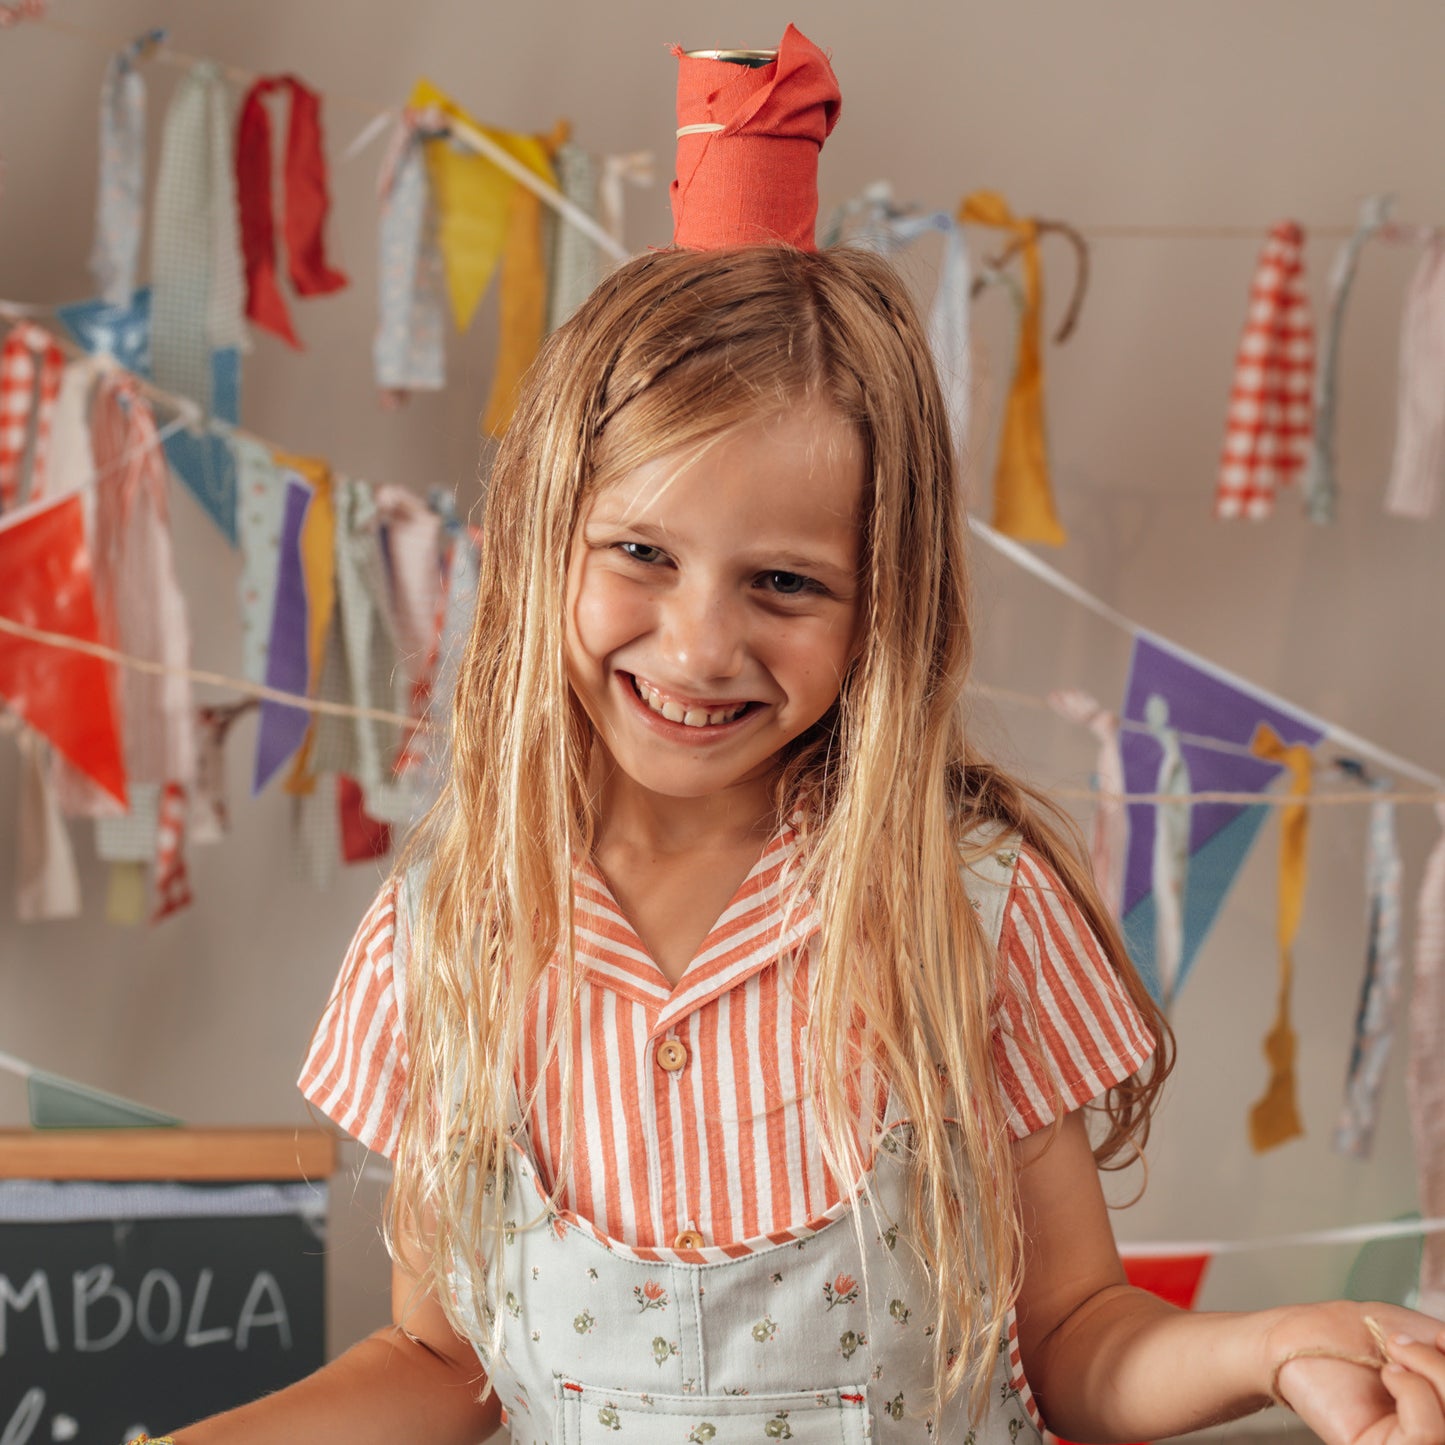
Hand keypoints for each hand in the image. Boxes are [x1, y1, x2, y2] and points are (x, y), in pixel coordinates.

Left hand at [1268, 1302, 1444, 1444]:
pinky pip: (1427, 1435)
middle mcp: (1434, 1429)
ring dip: (1432, 1374)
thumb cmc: (1348, 1335)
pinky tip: (1389, 1374)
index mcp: (1442, 1404)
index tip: (1440, 1340)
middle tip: (1407, 1343)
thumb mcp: (1420, 1334)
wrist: (1293, 1337)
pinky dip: (1414, 1392)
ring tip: (1394, 1356)